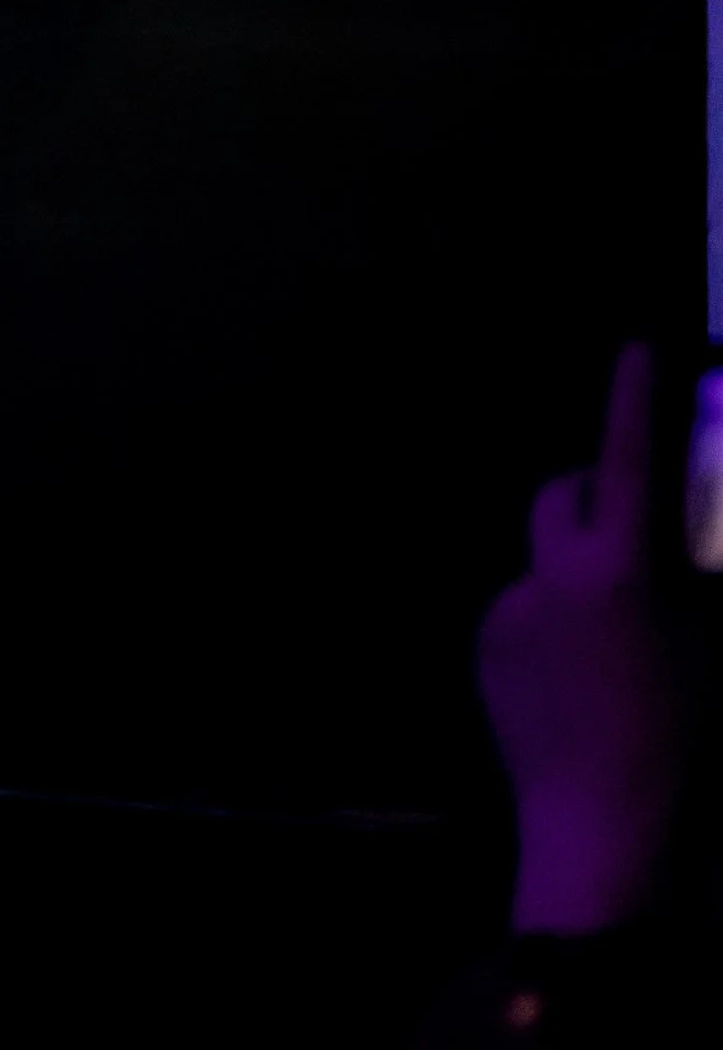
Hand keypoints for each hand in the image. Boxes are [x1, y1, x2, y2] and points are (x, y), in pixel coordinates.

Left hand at [476, 343, 682, 934]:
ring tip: (614, 651)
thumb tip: (686, 547)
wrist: (605, 836)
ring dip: (574, 578)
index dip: (633, 401)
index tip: (636, 349)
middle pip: (563, 495)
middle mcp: (550, 576)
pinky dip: (549, 626)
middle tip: (633, 531)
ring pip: (544, 562)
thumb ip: (693, 584)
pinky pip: (523, 613)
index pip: (628, 461)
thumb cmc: (684, 747)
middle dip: (594, 495)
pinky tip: (579, 685)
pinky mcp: (485, 648)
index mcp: (618, 573)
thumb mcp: (712, 651)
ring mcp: (509, 612)